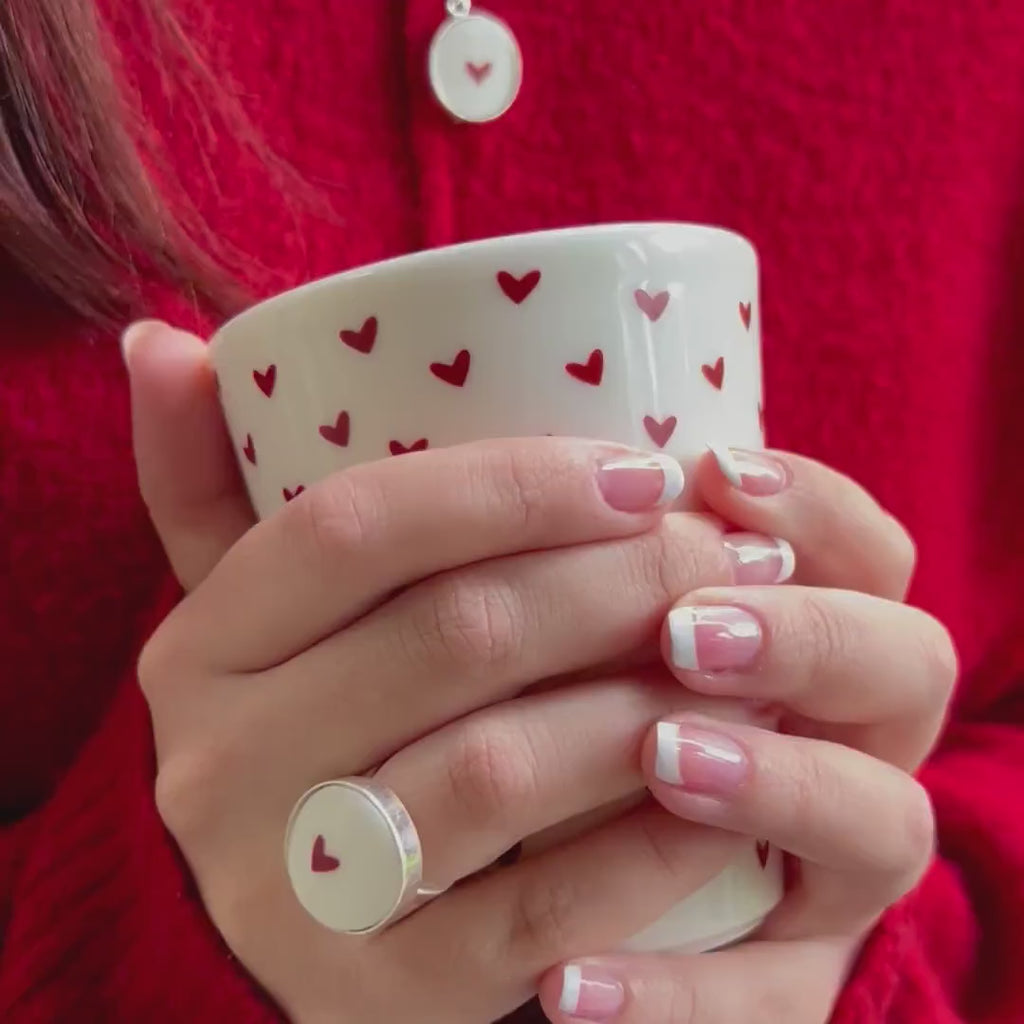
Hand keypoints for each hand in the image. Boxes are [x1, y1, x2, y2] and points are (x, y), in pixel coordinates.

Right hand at [125, 322, 788, 1022]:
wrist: (329, 927)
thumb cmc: (328, 728)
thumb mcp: (263, 615)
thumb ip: (209, 485)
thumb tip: (162, 339)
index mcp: (201, 650)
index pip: (353, 525)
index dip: (511, 485)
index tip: (642, 471)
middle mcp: (221, 771)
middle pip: (452, 635)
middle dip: (619, 582)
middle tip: (732, 558)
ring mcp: (296, 894)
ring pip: (499, 767)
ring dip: (649, 700)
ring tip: (750, 654)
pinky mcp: (386, 996)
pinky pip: (544, 910)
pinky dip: (652, 840)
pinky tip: (728, 783)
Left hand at [539, 449, 954, 1022]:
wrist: (592, 882)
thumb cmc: (593, 717)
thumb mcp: (606, 639)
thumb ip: (611, 575)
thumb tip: (563, 483)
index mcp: (818, 645)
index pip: (866, 554)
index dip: (812, 507)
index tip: (717, 473)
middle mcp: (853, 744)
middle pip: (904, 665)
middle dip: (806, 634)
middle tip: (689, 630)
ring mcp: (836, 870)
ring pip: (882, 823)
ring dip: (778, 783)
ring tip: (665, 760)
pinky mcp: (789, 980)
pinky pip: (768, 999)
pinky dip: (673, 990)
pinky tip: (567, 983)